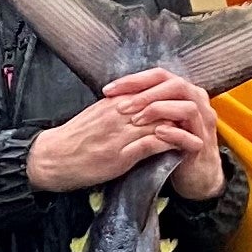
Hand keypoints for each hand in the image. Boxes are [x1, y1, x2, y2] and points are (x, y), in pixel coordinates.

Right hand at [26, 67, 212, 195]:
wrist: (50, 159)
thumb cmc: (72, 140)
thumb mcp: (95, 117)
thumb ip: (117, 109)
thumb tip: (137, 105)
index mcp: (113, 102)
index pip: (151, 92)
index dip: (172, 98)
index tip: (188, 104)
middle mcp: (119, 114)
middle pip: (160, 104)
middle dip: (182, 110)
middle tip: (201, 116)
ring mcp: (120, 134)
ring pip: (161, 121)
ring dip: (183, 126)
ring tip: (201, 132)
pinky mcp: (121, 154)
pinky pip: (154, 143)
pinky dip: (173, 143)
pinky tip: (186, 146)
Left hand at [114, 67, 225, 202]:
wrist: (194, 173)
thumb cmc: (169, 142)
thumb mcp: (152, 120)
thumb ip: (141, 105)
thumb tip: (112, 94)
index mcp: (182, 92)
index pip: (158, 75)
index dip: (133, 80)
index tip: (107, 90)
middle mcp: (196, 101)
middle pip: (175, 85)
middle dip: (146, 94)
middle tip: (121, 107)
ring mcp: (202, 122)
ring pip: (187, 106)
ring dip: (160, 110)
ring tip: (136, 120)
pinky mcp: (202, 143)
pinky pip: (191, 134)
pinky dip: (174, 132)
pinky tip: (157, 133)